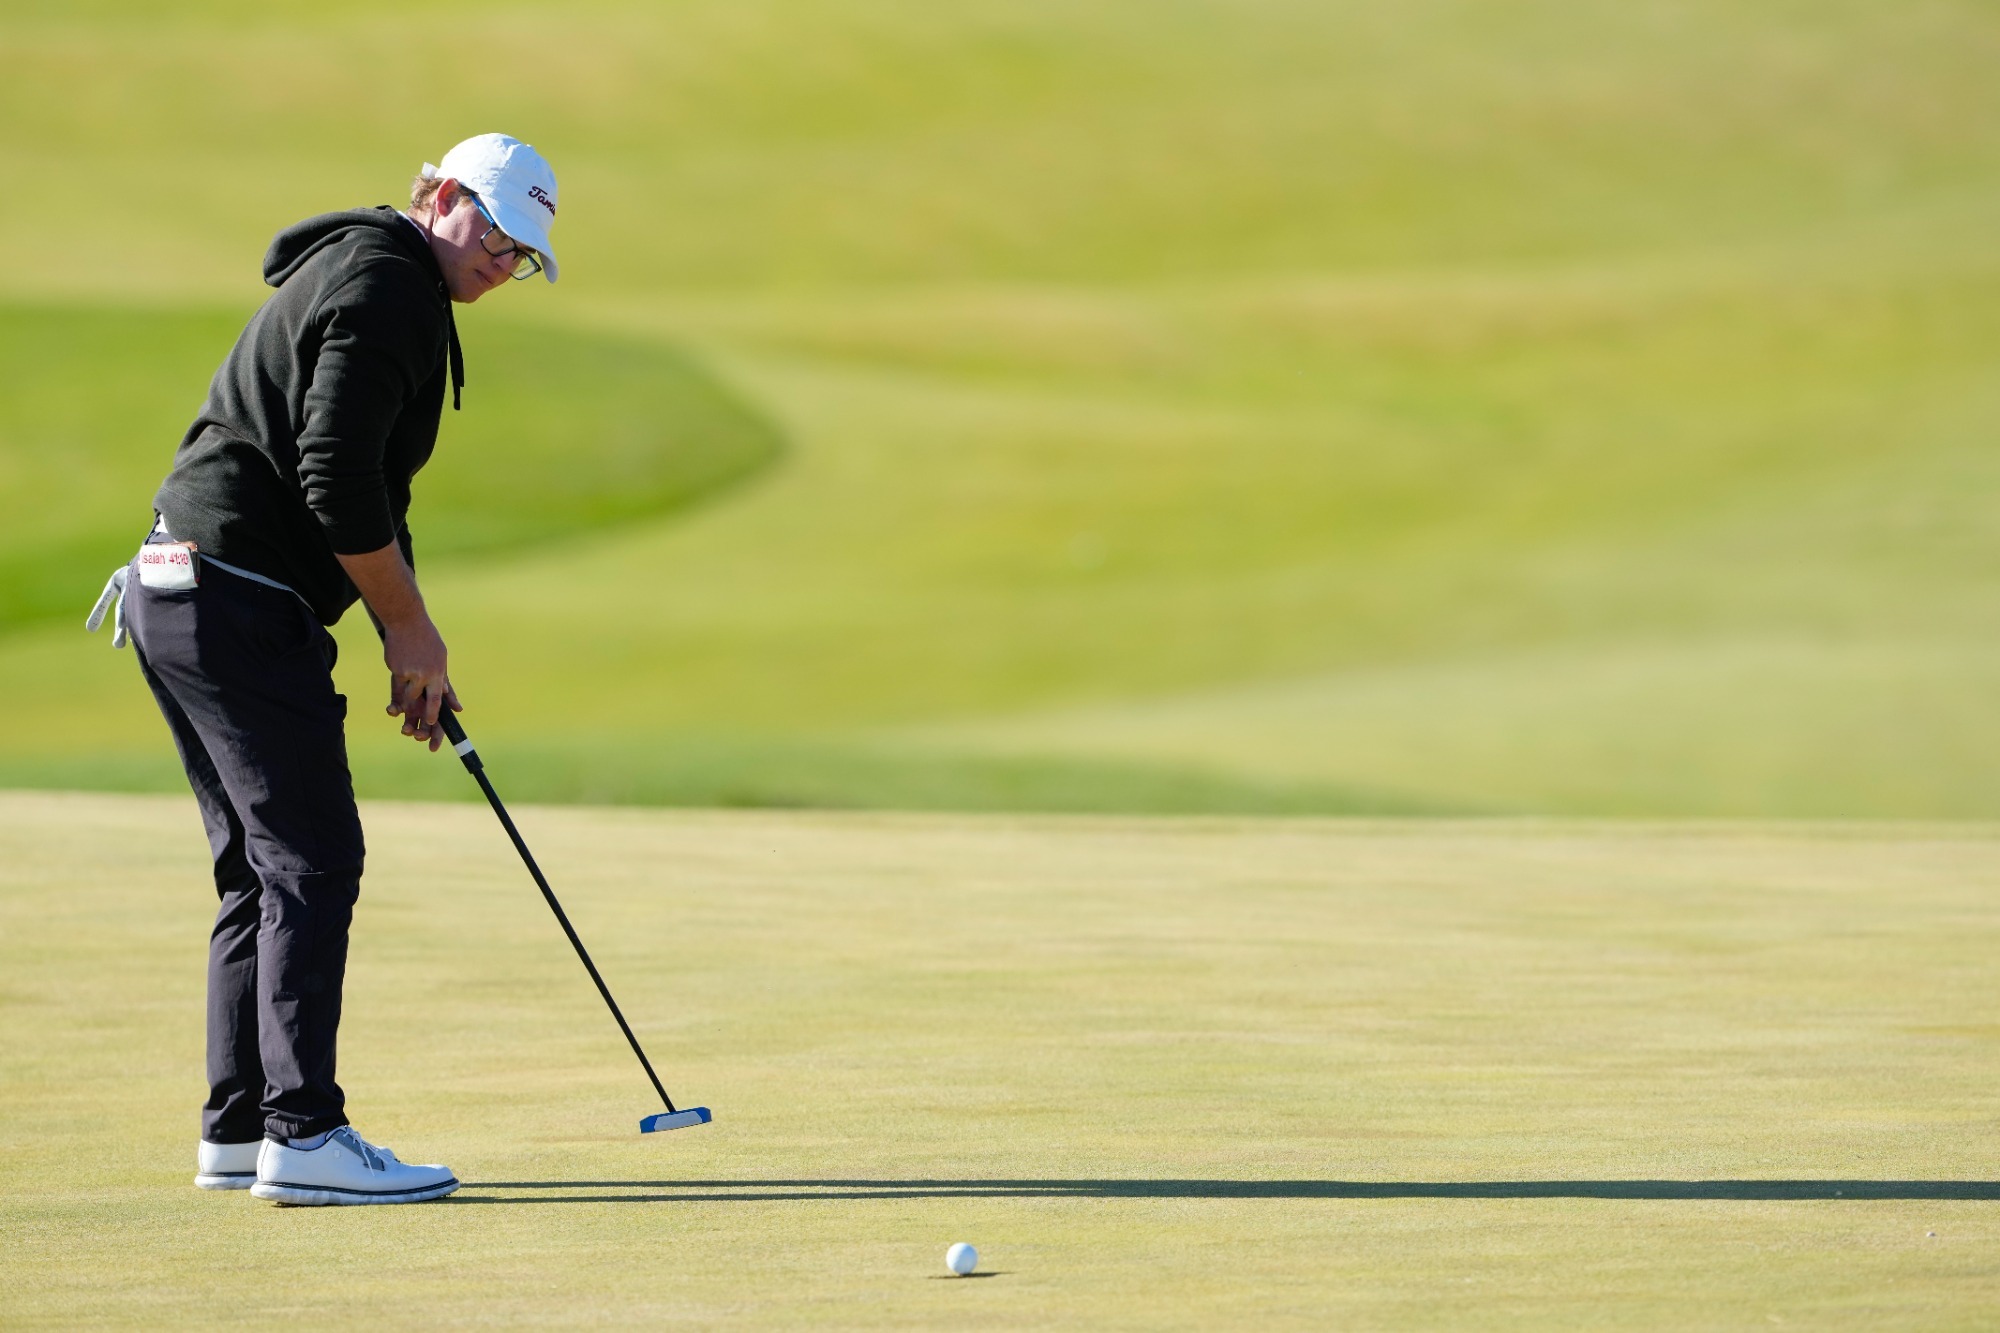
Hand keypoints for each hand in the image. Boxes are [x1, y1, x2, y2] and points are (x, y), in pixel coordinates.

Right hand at [381, 613, 460, 750]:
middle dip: (416, 721)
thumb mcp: (441, 660)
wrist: (407, 621)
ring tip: (405, 720)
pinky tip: (395, 704)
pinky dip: (396, 696)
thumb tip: (457, 708)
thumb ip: (446, 685)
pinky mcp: (395, 670)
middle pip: (419, 704)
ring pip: (407, 698)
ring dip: (406, 708)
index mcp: (438, 673)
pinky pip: (395, 689)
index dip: (434, 715)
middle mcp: (424, 675)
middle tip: (413, 734)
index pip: (437, 700)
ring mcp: (409, 673)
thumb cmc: (427, 640)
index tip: (430, 725)